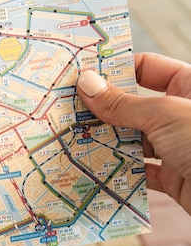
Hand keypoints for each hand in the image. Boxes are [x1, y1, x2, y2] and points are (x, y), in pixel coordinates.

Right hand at [77, 52, 190, 214]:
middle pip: (134, 105)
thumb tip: (86, 84)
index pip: (146, 68)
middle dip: (103, 109)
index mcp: (190, 87)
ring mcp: (178, 146)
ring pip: (133, 139)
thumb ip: (123, 103)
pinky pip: (139, 171)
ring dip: (106, 141)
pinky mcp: (175, 177)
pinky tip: (95, 168)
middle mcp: (182, 114)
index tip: (81, 77)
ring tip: (73, 138)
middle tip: (68, 109)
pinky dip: (118, 171)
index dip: (115, 70)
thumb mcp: (165, 115)